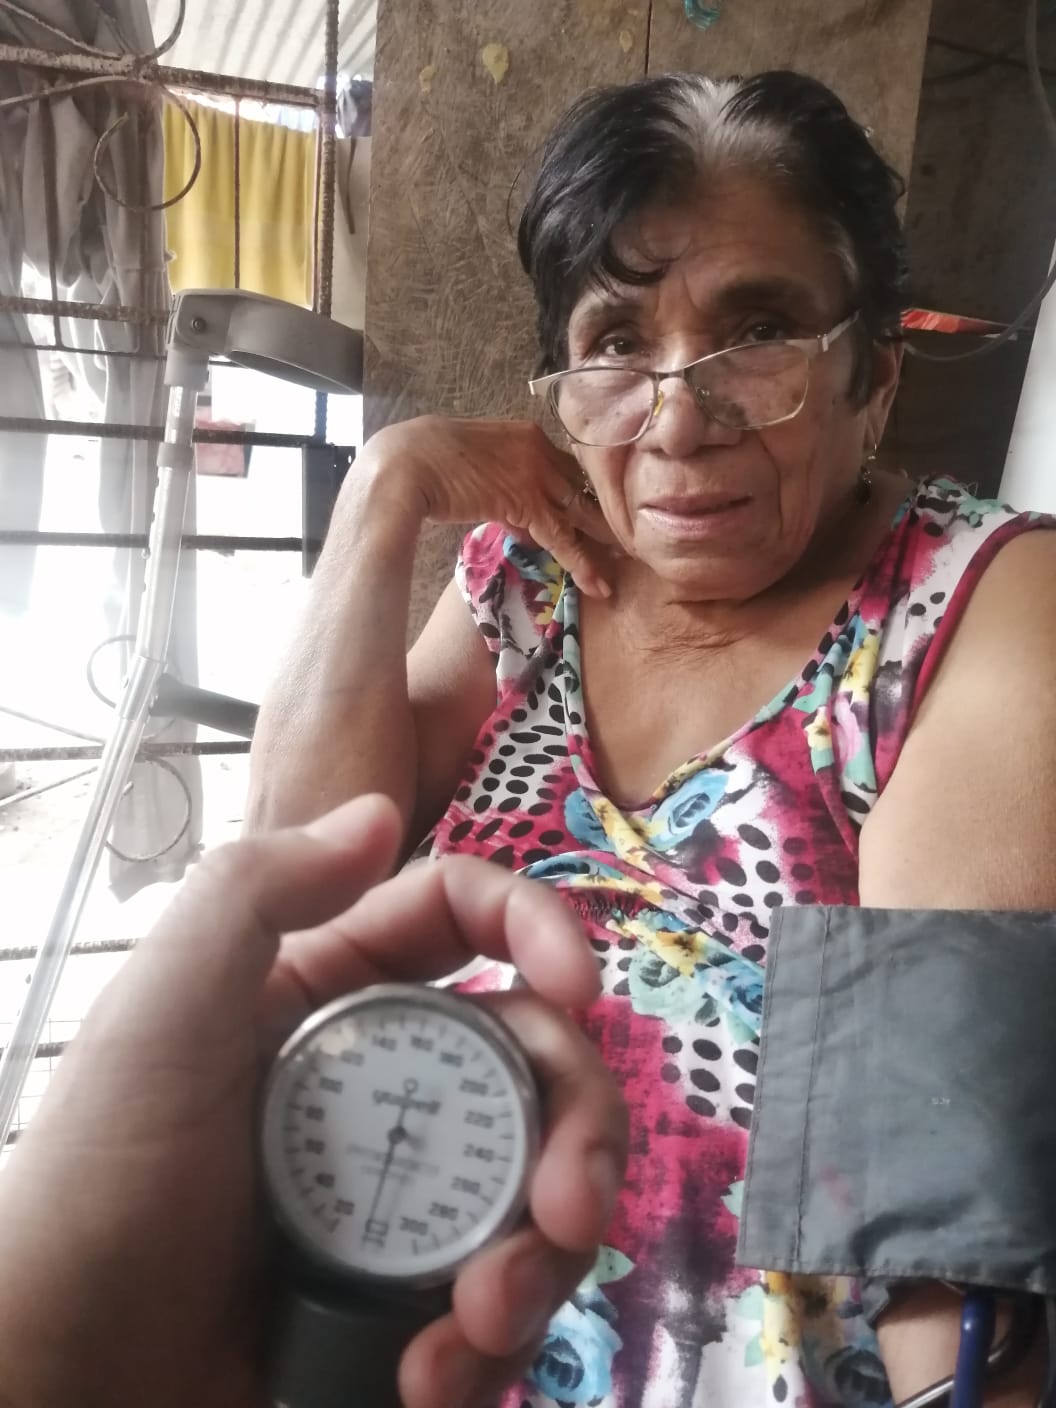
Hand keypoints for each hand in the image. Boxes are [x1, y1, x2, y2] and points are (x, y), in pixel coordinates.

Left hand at [0, 795, 626, 1407]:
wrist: (69, 1375)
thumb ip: (253, 892)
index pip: (466, 920)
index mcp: (340, 990)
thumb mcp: (161, 1014)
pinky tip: (435, 1375)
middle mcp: (393, 1076)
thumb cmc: (100, 1180)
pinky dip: (493, 1340)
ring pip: (541, 1179)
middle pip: (540, 1060)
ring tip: (482, 1319)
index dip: (537, 926)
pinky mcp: (415, 1289)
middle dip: (577, 1128)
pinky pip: (503, 1292)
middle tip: (567, 1206)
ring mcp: (411, 1185)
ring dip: (542, 1253)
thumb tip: (378, 812)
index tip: (579, 984)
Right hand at [363, 414, 615, 596]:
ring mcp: (534, 473)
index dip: (585, 496)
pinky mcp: (525, 501)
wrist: (404, 464)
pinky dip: (582, 563)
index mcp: (526, 433)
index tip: (601, 516)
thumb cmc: (423, 462)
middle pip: (584, 487)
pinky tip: (599, 584)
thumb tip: (520, 521)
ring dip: (605, 543)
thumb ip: (502, 486)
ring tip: (627, 567)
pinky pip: (562, 537)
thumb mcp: (474, 466)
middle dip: (607, 516)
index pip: (568, 467)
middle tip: (631, 540)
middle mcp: (538, 448)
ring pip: (581, 513)